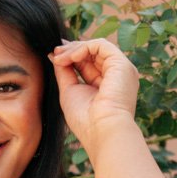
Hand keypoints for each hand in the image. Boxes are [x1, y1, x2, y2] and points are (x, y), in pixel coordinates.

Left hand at [48, 36, 138, 152]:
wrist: (102, 132)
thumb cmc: (86, 121)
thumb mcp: (70, 92)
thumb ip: (64, 72)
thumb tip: (56, 55)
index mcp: (106, 86)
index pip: (88, 64)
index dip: (71, 57)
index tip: (54, 56)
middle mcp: (115, 77)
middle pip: (92, 54)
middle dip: (71, 50)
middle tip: (55, 53)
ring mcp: (120, 70)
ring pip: (96, 47)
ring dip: (74, 49)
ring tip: (59, 57)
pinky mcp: (122, 64)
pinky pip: (100, 45)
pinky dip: (83, 48)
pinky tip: (71, 57)